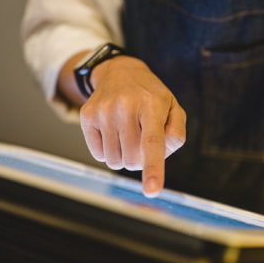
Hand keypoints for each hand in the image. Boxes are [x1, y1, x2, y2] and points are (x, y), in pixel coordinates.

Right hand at [76, 56, 185, 196]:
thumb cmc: (151, 96)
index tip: (152, 190)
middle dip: (139, 158)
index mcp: (151, 104)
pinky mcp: (87, 116)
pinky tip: (113, 133)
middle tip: (141, 139)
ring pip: (113, 161)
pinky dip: (107, 151)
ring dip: (123, 156)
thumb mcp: (173, 108)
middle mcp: (124, 106)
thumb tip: (164, 151)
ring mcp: (103, 111)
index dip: (153, 168)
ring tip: (128, 135)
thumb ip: (176, 132)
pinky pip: (98, 155)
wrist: (120, 72)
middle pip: (131, 159)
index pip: (152, 142)